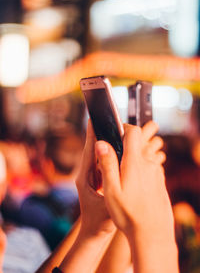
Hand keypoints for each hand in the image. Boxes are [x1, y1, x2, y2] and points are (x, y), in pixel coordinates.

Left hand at [76, 120, 115, 235]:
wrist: (94, 233)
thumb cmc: (99, 221)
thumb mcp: (108, 203)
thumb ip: (112, 185)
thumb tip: (116, 165)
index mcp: (84, 178)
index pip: (88, 151)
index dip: (91, 134)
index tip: (93, 118)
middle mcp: (86, 174)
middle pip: (92, 149)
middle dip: (99, 134)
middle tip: (107, 119)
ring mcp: (91, 176)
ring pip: (98, 155)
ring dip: (104, 142)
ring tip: (113, 128)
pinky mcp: (97, 179)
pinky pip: (103, 162)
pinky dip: (108, 153)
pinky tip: (117, 146)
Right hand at [95, 122, 173, 239]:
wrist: (152, 234)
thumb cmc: (129, 214)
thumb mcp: (111, 191)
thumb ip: (107, 164)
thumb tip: (101, 143)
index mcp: (135, 163)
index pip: (134, 132)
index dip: (124, 127)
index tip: (114, 133)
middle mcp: (148, 164)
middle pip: (138, 143)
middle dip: (125, 145)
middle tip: (113, 158)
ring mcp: (156, 173)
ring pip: (142, 157)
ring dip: (132, 159)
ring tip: (121, 176)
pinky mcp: (159, 181)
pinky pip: (148, 168)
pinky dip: (140, 169)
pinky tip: (132, 186)